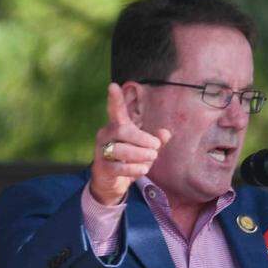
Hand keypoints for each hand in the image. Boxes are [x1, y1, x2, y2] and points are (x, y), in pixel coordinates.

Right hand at [89, 83, 171, 205]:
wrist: (111, 182)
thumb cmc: (129, 160)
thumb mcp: (145, 150)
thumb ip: (156, 141)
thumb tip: (166, 132)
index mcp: (117, 127)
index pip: (115, 111)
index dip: (115, 99)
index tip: (113, 85)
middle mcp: (106, 135)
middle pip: (122, 129)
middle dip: (142, 139)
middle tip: (156, 148)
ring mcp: (102, 151)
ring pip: (120, 148)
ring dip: (140, 155)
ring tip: (151, 158)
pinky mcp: (102, 167)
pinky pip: (118, 167)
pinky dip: (134, 169)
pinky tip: (142, 170)